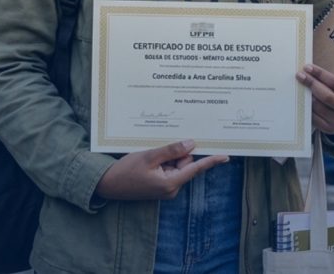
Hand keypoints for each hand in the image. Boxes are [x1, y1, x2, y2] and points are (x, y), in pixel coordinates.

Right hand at [93, 140, 228, 200]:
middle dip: (175, 154)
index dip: (211, 161)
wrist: (107, 184)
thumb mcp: (149, 156)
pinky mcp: (159, 186)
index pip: (195, 168)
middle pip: (184, 164)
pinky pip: (167, 169)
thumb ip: (171, 150)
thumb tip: (191, 144)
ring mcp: (165, 188)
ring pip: (175, 165)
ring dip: (166, 157)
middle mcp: (171, 188)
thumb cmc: (126, 171)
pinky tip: (148, 160)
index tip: (225, 156)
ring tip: (148, 157)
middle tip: (156, 151)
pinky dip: (161, 162)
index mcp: (170, 183)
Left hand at [296, 64, 333, 133]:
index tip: (309, 67)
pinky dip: (307, 107)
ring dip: (307, 95)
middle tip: (300, 75)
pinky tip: (303, 98)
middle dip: (311, 83)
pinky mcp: (330, 129)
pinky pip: (314, 117)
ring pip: (318, 107)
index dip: (321, 74)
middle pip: (326, 96)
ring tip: (301, 85)